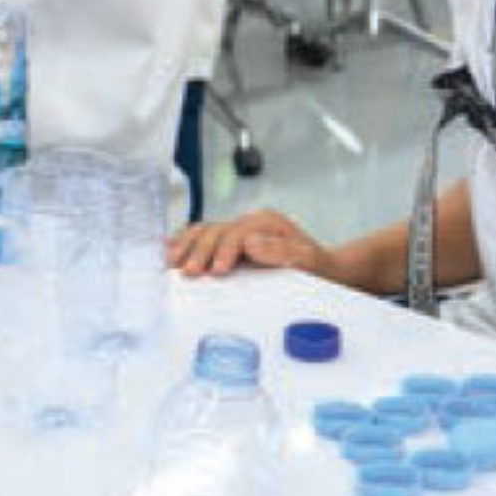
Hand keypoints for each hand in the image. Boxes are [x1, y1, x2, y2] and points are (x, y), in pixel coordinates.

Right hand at [166, 208, 330, 279]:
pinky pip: (202, 238)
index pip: (237, 233)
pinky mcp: (228, 242)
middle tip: (189, 272)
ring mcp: (237, 231)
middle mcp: (249, 223)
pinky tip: (170, 251)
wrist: (324, 272)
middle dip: (200, 251)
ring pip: (204, 232)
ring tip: (171, 263)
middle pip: (216, 231)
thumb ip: (283, 252)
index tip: (216, 271)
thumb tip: (251, 244)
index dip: (223, 250)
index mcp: (267, 223)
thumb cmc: (318, 270)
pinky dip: (185, 244)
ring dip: (186, 247)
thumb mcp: (310, 261)